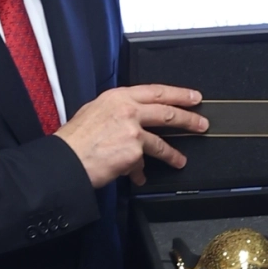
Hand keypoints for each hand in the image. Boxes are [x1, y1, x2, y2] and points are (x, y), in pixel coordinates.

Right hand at [55, 84, 206, 188]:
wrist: (65, 159)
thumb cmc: (73, 139)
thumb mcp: (94, 112)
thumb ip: (116, 111)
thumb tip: (131, 119)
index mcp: (118, 97)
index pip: (156, 91)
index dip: (178, 94)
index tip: (193, 97)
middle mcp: (128, 111)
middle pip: (166, 112)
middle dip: (188, 118)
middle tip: (201, 123)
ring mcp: (132, 131)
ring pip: (160, 143)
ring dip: (172, 154)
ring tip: (180, 161)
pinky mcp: (133, 153)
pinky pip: (141, 165)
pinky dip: (139, 173)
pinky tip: (136, 177)